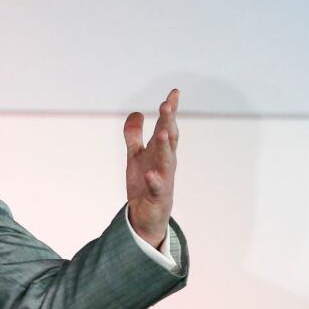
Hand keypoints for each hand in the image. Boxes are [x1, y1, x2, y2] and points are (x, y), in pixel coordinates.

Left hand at [123, 89, 179, 246]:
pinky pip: (157, 188)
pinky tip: (150, 173)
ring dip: (164, 146)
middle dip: (168, 122)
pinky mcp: (158, 196)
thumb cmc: (145, 184)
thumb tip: (136, 112)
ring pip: (166, 161)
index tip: (174, 92)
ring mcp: (164, 179)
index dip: (170, 110)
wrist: (146, 216)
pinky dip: (154, 180)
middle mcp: (166, 163)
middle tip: (167, 104)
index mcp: (161, 152)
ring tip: (162, 131)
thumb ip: (134, 135)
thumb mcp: (135, 156)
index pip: (167, 127)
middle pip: (169, 139)